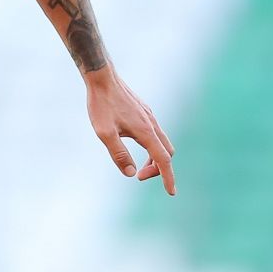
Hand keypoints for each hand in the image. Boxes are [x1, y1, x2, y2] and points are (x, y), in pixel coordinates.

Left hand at [85, 68, 175, 194]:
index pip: (163, 160)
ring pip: (161, 143)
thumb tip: (131, 173)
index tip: (171, 193)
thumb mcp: (105, 133)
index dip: (167, 178)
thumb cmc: (101, 105)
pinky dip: (151, 146)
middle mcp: (152, 124)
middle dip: (158, 169)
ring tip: (135, 166)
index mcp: (146, 132)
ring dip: (154, 158)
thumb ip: (118, 154)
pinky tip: (133, 144)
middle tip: (138, 177)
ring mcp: (150, 117)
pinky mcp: (144, 112)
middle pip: (166, 153)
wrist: (102, 78)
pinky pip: (155, 133)